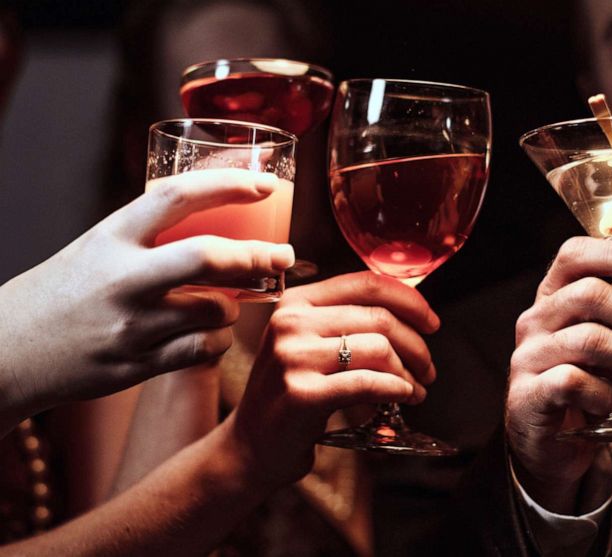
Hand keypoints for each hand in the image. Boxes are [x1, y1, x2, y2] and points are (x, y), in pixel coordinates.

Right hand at [0, 169, 294, 417]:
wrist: (5, 352)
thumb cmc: (62, 294)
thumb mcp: (96, 249)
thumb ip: (149, 238)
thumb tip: (219, 221)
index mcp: (111, 237)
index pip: (177, 197)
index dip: (229, 185)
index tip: (266, 184)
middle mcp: (122, 278)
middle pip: (209, 257)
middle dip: (258, 255)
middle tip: (284, 254)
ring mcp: (130, 325)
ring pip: (216, 309)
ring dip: (237, 305)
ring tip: (231, 303)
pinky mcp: (136, 365)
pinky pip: (203, 350)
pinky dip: (219, 341)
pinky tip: (212, 335)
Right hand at [227, 271, 439, 486]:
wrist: (250, 447)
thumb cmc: (291, 395)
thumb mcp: (309, 346)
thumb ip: (348, 323)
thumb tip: (413, 313)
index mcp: (296, 302)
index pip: (366, 283)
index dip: (409, 301)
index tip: (432, 323)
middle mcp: (291, 322)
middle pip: (379, 318)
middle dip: (416, 345)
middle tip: (428, 369)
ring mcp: (293, 357)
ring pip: (379, 349)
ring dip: (408, 372)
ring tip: (415, 389)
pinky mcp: (302, 394)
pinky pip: (368, 383)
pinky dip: (396, 389)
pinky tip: (403, 397)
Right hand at [506, 237, 611, 513]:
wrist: (552, 444)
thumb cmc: (583, 383)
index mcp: (554, 297)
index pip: (576, 255)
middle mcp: (536, 320)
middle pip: (588, 295)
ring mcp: (529, 357)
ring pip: (589, 340)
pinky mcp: (529, 395)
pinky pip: (574, 382)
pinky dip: (604, 394)